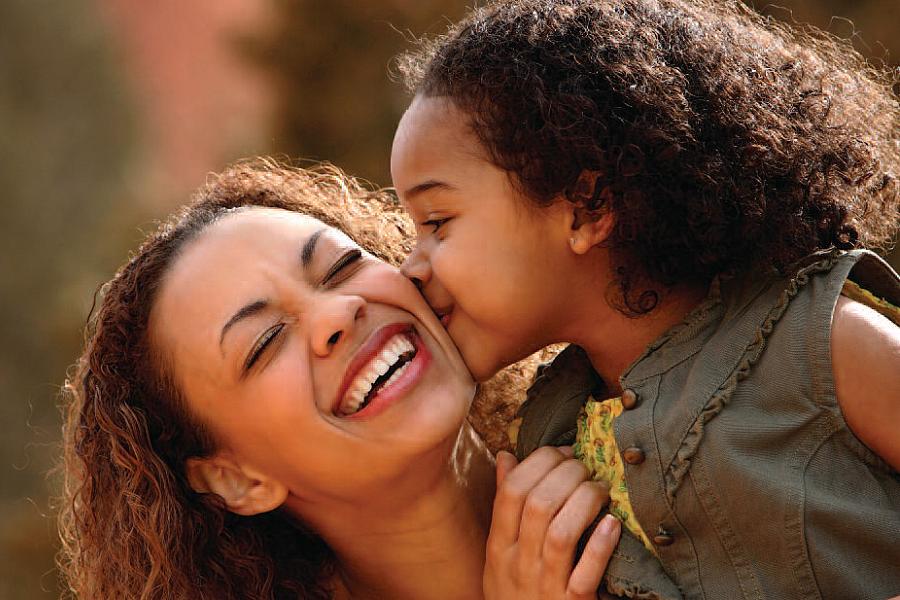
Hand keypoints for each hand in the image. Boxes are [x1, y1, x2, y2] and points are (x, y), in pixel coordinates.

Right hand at [484, 446, 620, 599]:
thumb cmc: (517, 592)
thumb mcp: (501, 553)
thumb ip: (504, 505)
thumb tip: (505, 456)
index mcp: (499, 547)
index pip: (511, 491)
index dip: (538, 462)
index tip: (562, 452)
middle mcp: (518, 565)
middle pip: (538, 505)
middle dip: (566, 475)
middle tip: (586, 467)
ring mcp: (545, 587)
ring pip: (561, 533)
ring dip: (584, 502)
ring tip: (600, 490)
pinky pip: (586, 573)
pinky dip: (600, 545)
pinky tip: (612, 524)